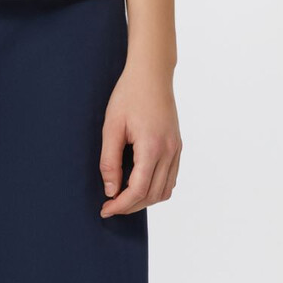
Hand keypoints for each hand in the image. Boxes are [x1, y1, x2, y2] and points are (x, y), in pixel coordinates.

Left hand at [98, 63, 181, 216]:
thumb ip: (109, 160)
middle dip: (130, 206)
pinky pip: (171, 178)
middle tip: (110, 206)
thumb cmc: (129, 94)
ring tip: (124, 197)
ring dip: (145, 200)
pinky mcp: (178, 145)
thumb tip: (110, 190)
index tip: (105, 209)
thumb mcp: (112, 125)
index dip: (120, 205)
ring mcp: (176, 149)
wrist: (152, 73)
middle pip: (152, 195)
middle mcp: (169, 152)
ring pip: (165, 190)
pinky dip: (157, 188)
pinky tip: (140, 184)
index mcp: (152, 147)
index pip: (138, 190)